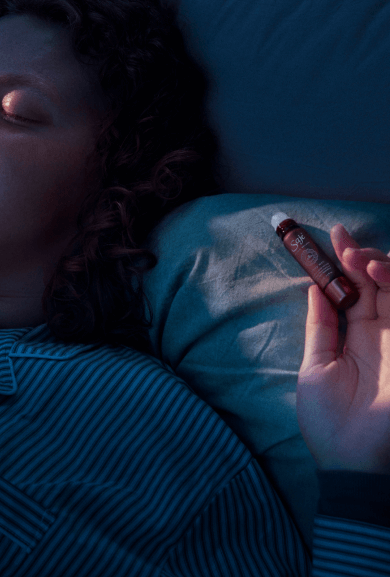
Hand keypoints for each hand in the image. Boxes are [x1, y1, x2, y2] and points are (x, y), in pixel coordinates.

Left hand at [297, 223, 389, 473]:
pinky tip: (376, 274)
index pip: (355, 289)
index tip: (333, 234)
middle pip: (379, 283)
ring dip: (381, 268)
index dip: (345, 262)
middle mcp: (382, 334)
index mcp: (357, 336)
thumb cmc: (328, 418)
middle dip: (363, 258)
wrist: (349, 460)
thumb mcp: (316, 365)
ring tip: (359, 260)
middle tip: (346, 246)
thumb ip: (321, 326)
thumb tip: (312, 287)